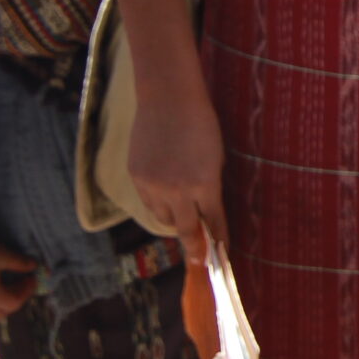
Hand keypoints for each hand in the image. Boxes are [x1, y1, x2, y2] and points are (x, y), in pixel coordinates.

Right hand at [125, 80, 227, 260]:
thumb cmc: (201, 124)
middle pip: (187, 232)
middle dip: (195, 248)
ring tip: (182, 214)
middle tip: (200, 259)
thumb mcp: (215, 159)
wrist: (168, 99)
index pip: (214, 222)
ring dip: (175, 220)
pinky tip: (165, 194)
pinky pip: (149, 202)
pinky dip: (158, 203)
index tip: (221, 254)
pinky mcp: (136, 178)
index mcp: (205, 185)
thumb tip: (205, 215)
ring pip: (164, 219)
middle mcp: (178, 191)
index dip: (219, 240)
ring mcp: (154, 186)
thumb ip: (209, 189)